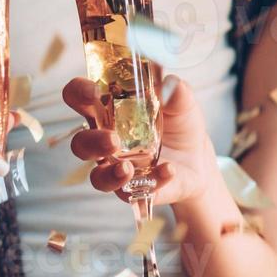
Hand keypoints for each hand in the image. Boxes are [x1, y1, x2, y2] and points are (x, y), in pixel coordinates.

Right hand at [63, 74, 213, 204]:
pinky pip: (134, 192)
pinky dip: (154, 181)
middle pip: (81, 143)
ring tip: (127, 168)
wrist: (198, 159)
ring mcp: (116, 168)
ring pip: (98, 177)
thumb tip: (168, 83)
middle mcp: (104, 141)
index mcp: (108, 111)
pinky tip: (168, 170)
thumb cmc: (179, 124)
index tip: (93, 91)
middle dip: (92, 142)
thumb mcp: (182, 102)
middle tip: (112, 140)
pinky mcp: (134, 189)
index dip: (79, 93)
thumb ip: (175, 90)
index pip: (79, 98)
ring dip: (109, 174)